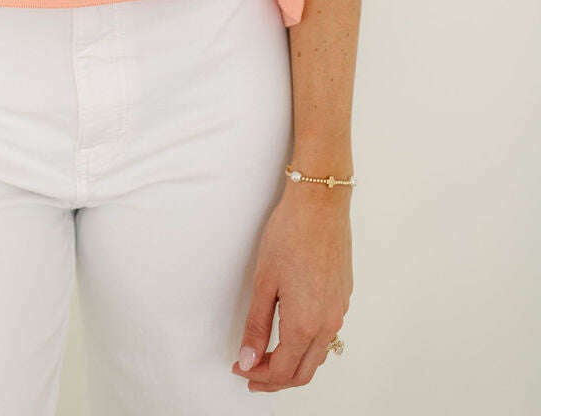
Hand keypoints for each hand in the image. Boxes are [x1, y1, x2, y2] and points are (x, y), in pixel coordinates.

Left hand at [232, 185, 352, 390]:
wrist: (320, 204)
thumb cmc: (290, 235)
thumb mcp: (264, 282)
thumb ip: (256, 326)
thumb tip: (247, 359)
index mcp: (305, 324)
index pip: (281, 370)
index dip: (258, 376)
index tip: (240, 368)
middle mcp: (327, 324)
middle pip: (303, 372)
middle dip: (275, 379)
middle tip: (251, 374)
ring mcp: (339, 311)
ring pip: (318, 356)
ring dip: (293, 365)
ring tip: (268, 358)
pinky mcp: (343, 298)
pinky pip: (328, 336)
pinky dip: (308, 347)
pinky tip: (292, 336)